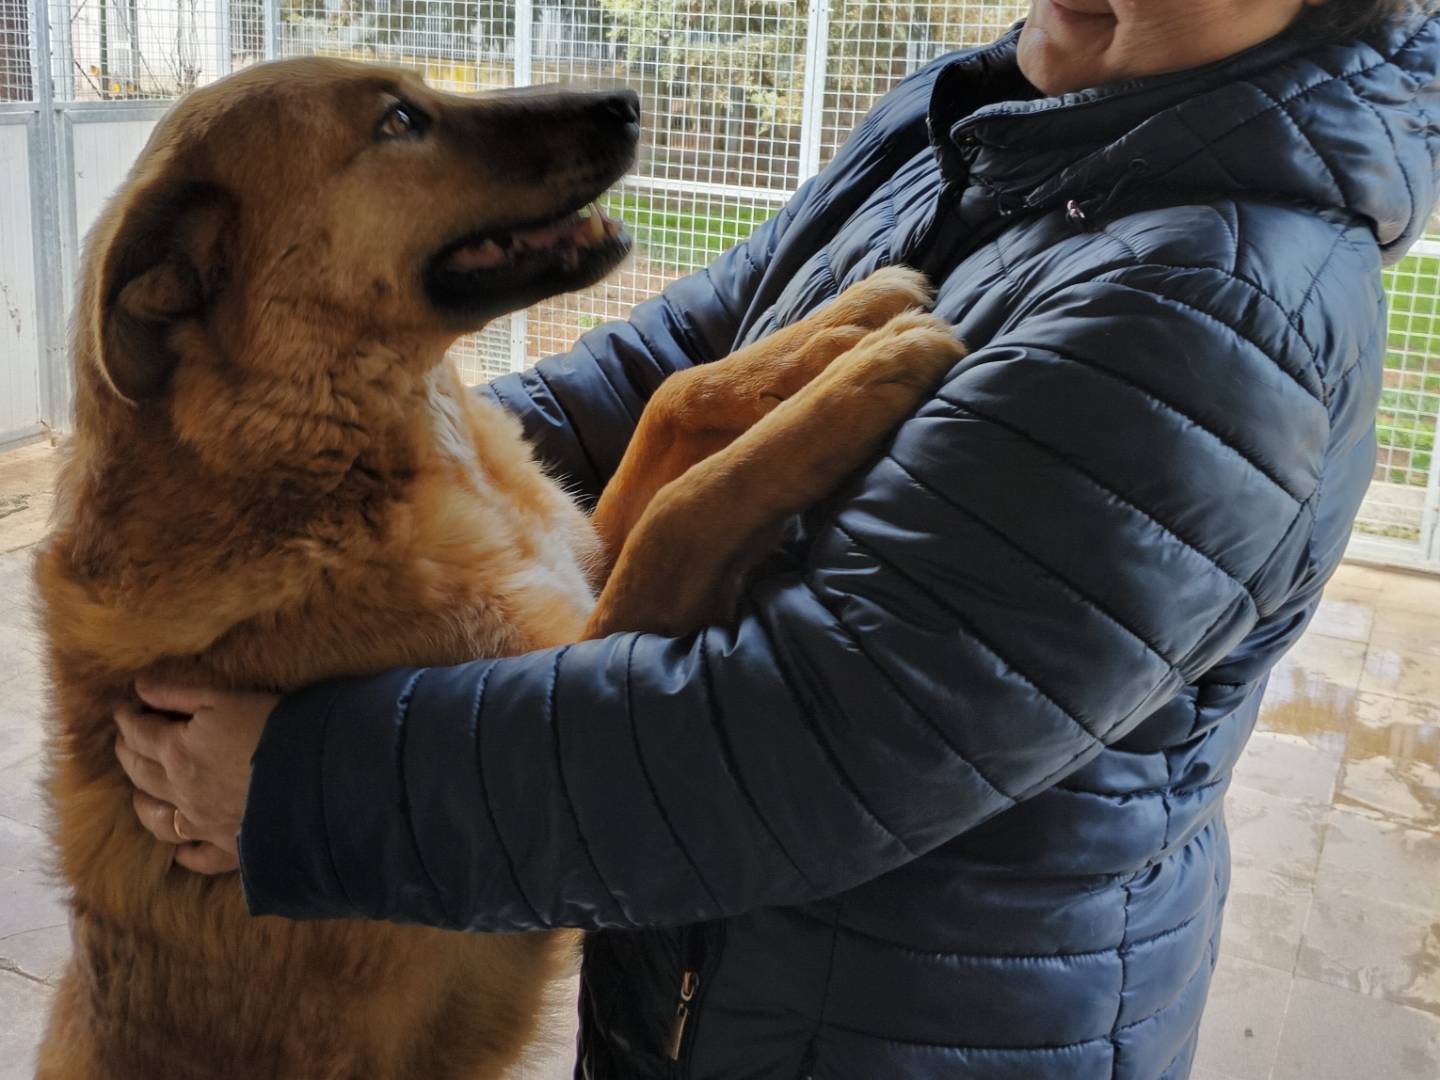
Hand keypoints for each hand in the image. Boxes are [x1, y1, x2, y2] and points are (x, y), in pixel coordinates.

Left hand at [114, 681, 279, 874]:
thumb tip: (139, 687)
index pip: (139, 733)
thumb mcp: (225, 699)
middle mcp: (180, 793)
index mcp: (176, 752)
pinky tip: (181, 851)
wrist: (314, 777)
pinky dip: (185, 854)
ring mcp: (202, 825)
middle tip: (125, 741)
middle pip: (140, 774)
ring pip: (158, 820)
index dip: (128, 719)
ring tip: (139, 795)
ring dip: (143, 806)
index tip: (124, 710)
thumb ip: (178, 693)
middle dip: (128, 754)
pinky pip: (198, 858)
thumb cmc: (271, 728)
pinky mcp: (228, 848)